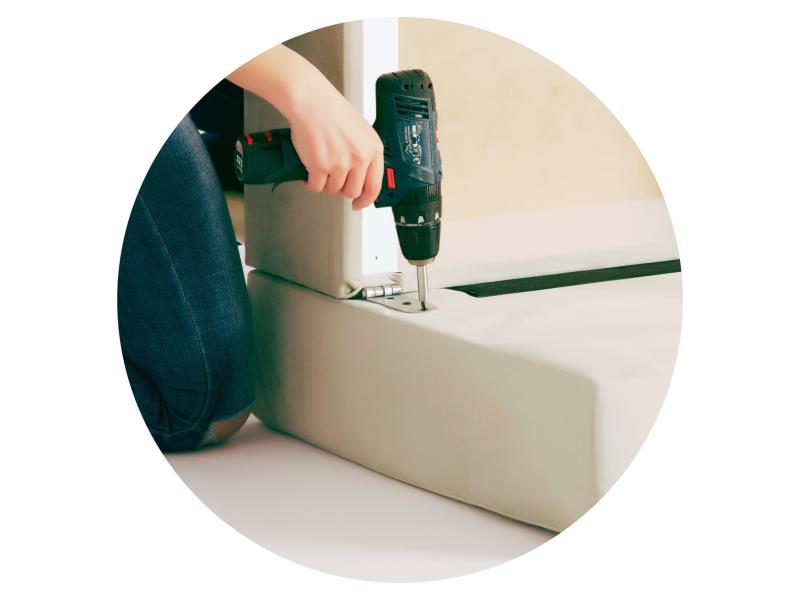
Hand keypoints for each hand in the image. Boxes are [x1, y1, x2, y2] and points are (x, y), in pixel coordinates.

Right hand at [286, 83, 383, 209]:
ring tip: (319, 169)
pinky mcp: (320, 166)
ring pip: (333, 190)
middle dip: (341, 190)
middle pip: (352, 191)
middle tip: (332, 181)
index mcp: (373, 149)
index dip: (366, 200)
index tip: (359, 204)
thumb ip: (364, 154)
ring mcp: (340, 163)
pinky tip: (308, 174)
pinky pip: (316, 187)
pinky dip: (310, 183)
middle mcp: (360, 157)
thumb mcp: (361, 132)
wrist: (312, 101)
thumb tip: (362, 178)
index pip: (374, 186)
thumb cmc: (332, 112)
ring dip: (325, 184)